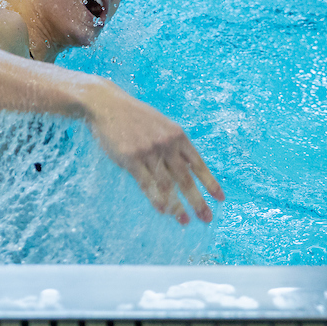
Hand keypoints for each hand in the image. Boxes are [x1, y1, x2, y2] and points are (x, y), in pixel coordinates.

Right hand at [83, 80, 224, 223]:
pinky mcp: (131, 158)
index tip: (220, 199)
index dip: (210, 183)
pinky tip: (163, 210)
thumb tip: (185, 171)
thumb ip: (173, 145)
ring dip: (177, 206)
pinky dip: (156, 199)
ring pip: (167, 185)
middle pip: (186, 178)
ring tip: (185, 221)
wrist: (107, 105)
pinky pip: (147, 184)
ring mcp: (149, 151)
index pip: (198, 164)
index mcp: (177, 135)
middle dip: (198, 201)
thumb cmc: (134, 117)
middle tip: (207, 218)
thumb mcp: (160, 125)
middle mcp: (167, 144)